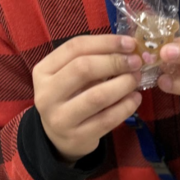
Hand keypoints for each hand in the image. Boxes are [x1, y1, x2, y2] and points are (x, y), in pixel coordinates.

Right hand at [32, 35, 142, 164]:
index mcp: (43, 71)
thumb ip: (94, 58)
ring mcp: (60, 118)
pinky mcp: (77, 137)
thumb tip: (130, 48)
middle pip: (84, 69)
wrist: (59, 137)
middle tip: (136, 62)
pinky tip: (135, 98)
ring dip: (123, 84)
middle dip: (115, 62)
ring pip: (97, 96)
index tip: (130, 43)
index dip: (106, 42)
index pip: (75, 47)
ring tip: (136, 79)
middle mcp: (46, 94)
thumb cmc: (71, 96)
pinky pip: (107, 119)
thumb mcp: (71, 75)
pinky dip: (126, 106)